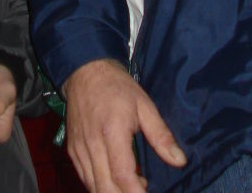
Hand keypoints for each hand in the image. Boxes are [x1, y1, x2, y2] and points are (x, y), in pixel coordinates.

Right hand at [64, 59, 185, 192]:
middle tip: (143, 188)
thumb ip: (161, 135)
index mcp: (112, 131)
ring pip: (93, 188)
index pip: (122, 175)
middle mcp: (92, 144)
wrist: (84, 70)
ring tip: (132, 183)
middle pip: (106, 189)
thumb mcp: (144, 105)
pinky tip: (115, 177)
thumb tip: (179, 160)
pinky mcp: (72, 151)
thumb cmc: (117, 87)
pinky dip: (100, 186)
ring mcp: (79, 149)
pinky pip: (85, 179)